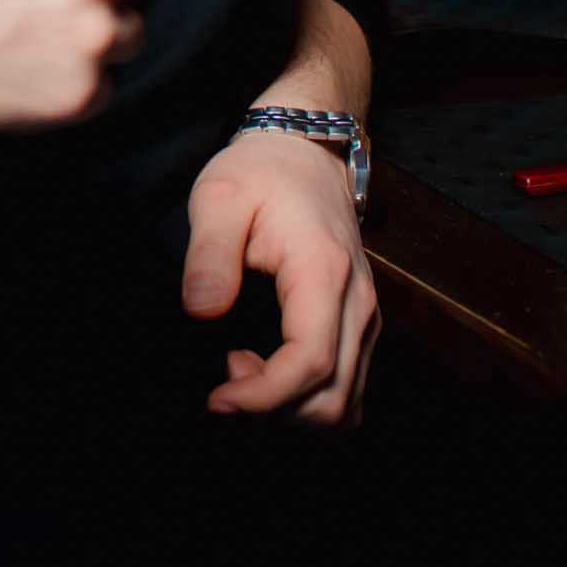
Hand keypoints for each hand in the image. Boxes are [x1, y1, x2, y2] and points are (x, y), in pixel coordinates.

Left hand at [181, 129, 376, 426]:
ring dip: (289, 411)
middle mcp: (358, 305)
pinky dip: (305, 400)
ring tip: (239, 370)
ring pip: (344, 406)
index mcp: (324, 274)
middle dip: (273, 414)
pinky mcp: (358, 327)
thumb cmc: (263, 171)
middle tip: (222, 383)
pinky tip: (263, 369)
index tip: (218, 400)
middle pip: (333, 401)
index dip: (263, 397)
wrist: (307, 152)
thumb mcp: (219, 197)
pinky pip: (344, 389)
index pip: (310, 363)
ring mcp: (364, 320)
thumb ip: (209, 255)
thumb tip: (201, 312)